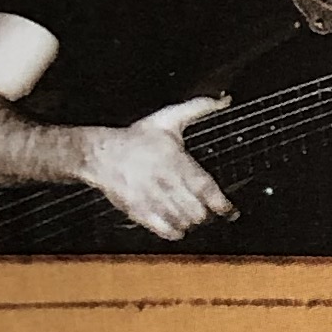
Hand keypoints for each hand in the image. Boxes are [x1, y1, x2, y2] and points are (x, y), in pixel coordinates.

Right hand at [77, 98, 234, 241]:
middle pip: (198, 212)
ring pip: (184, 222)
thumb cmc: (136, 139)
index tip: (231, 211)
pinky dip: (174, 231)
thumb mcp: (168, 119)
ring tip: (190, 215)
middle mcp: (167, 183)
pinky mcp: (139, 211)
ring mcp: (153, 199)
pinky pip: (165, 230)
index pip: (208, 191)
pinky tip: (176, 225)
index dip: (223, 205)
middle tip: (205, 210)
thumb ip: (197, 109)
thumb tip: (223, 100)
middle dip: (205, 214)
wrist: (101, 153)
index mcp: (178, 163)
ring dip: (190, 222)